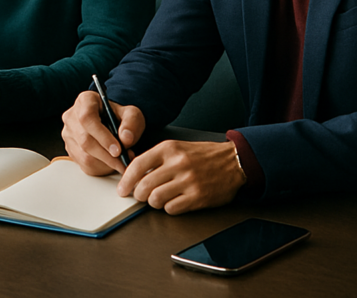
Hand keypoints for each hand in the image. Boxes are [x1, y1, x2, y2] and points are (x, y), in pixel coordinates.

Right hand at [62, 90, 144, 174]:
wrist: (113, 124)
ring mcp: (69, 134)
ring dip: (106, 163)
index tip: (118, 149)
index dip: (102, 136)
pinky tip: (112, 162)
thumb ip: (131, 123)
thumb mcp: (132, 114)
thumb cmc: (119, 116)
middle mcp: (72, 117)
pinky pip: (84, 164)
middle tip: (125, 160)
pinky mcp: (71, 150)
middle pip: (85, 140)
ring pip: (84, 155)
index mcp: (85, 101)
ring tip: (122, 161)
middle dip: (107, 155)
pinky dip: (101, 168)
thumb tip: (125, 139)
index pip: (87, 118)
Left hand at [117, 140, 245, 214]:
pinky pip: (172, 208)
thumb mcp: (177, 148)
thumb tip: (134, 175)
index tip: (122, 189)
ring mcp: (188, 181)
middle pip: (144, 185)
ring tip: (158, 199)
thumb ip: (156, 159)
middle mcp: (178, 164)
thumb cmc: (203, 155)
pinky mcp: (198, 196)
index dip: (126, 180)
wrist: (234, 161)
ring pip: (155, 199)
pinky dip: (169, 208)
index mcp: (169, 148)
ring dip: (153, 202)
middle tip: (140, 196)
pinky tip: (174, 202)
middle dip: (138, 195)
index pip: (137, 165)